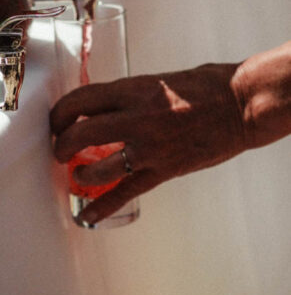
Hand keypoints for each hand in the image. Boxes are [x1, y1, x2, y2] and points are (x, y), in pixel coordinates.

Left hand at [49, 63, 245, 224]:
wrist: (239, 105)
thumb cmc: (204, 87)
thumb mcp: (157, 80)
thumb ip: (129, 94)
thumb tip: (104, 105)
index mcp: (134, 90)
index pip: (81, 100)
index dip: (61, 112)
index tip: (56, 120)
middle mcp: (137, 117)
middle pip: (81, 133)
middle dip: (62, 143)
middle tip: (59, 148)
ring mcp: (150, 147)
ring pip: (99, 166)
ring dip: (80, 174)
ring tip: (76, 175)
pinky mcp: (165, 169)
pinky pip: (127, 191)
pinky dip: (104, 205)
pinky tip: (87, 214)